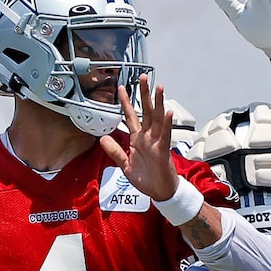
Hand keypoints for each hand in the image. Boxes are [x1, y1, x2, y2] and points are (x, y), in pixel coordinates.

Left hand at [100, 81, 178, 201]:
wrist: (159, 192)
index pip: (131, 116)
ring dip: (158, 103)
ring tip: (159, 88)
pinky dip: (167, 124)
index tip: (121, 88)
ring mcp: (156, 143)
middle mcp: (148, 138)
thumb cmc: (147, 179)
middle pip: (146, 111)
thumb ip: (114, 151)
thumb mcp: (125, 165)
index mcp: (138, 140)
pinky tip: (168, 112)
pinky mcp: (163, 151)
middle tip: (142, 78)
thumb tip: (102, 138)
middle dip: (143, 94)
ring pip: (157, 119)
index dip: (126, 102)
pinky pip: (165, 135)